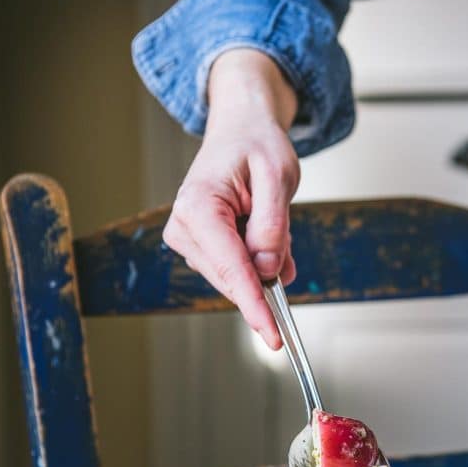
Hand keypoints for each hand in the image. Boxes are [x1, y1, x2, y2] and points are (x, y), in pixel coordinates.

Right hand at [163, 50, 299, 348]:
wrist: (239, 129)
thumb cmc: (256, 144)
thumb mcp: (277, 176)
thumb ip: (273, 227)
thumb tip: (268, 273)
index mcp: (198, 208)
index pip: (233, 271)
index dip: (257, 307)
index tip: (274, 337)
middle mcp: (184, 228)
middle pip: (234, 280)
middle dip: (267, 275)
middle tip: (283, 236)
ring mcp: (188, 241)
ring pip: (237, 279)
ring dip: (264, 264)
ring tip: (271, 222)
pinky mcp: (199, 248)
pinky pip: (237, 270)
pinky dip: (258, 261)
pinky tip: (263, 235)